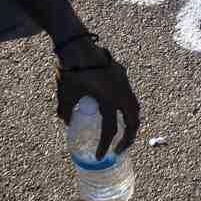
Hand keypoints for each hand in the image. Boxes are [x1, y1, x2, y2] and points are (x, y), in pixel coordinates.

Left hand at [54, 35, 140, 158]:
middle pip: (133, 121)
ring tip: (124, 133)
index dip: (106, 145)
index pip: (110, 129)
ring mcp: (123, 83)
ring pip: (135, 108)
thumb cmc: (70, 69)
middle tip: (119, 149)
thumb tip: (67, 122)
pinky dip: (127, 108)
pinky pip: (129, 96)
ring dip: (131, 122)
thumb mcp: (65, 94)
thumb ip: (65, 111)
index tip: (100, 156)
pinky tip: (117, 110)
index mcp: (108, 100)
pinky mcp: (121, 75)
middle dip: (128, 138)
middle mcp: (120, 93)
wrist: (77, 44)